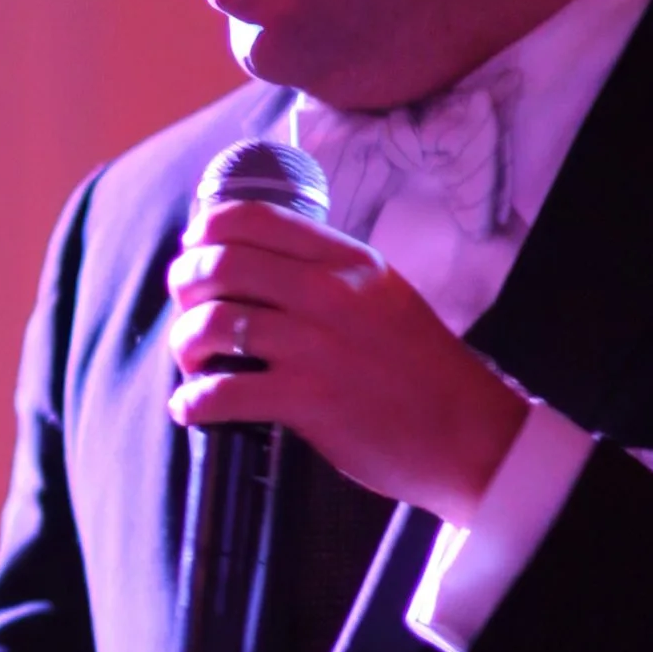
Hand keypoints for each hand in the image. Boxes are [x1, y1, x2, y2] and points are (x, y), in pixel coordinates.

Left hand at [168, 199, 529, 522]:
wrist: (469, 433)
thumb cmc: (421, 370)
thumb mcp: (382, 296)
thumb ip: (326, 276)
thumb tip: (254, 267)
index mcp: (346, 261)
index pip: (252, 218)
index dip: (204, 233)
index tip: (193, 254)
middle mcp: (329, 292)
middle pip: (219, 263)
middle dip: (183, 288)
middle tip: (186, 314)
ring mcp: (316, 345)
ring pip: (212, 323)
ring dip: (184, 346)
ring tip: (192, 366)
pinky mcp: (307, 400)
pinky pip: (221, 392)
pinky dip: (192, 402)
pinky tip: (191, 409)